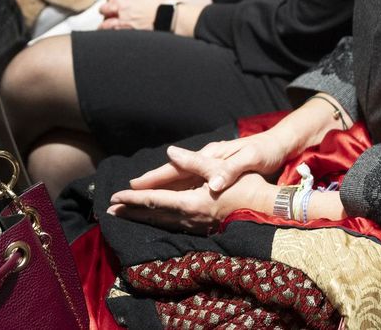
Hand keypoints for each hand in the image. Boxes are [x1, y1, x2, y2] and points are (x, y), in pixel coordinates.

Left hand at [93, 0, 165, 29]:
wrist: (167, 17)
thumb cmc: (157, 2)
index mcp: (122, 0)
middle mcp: (120, 13)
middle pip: (103, 10)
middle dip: (104, 9)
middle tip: (107, 9)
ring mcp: (123, 24)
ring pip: (106, 24)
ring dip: (104, 23)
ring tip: (105, 24)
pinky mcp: (128, 33)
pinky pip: (114, 33)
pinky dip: (111, 32)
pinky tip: (112, 31)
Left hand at [108, 171, 272, 233]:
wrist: (270, 209)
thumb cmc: (249, 185)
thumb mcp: (222, 168)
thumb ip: (195, 162)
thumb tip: (171, 153)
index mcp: (191, 203)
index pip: (155, 200)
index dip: (134, 198)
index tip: (115, 197)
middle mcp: (190, 218)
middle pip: (155, 214)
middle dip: (132, 210)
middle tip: (110, 210)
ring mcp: (197, 225)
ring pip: (163, 221)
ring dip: (143, 216)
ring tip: (127, 214)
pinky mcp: (204, 227)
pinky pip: (173, 224)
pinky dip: (159, 220)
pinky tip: (156, 219)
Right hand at [127, 133, 291, 195]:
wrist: (280, 144)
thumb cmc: (265, 151)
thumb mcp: (249, 159)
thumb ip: (228, 169)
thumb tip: (212, 183)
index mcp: (210, 156)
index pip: (176, 168)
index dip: (154, 178)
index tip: (133, 185)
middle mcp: (206, 159)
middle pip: (172, 174)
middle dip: (148, 185)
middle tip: (123, 196)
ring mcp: (210, 166)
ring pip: (178, 180)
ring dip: (159, 190)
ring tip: (138, 199)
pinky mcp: (217, 173)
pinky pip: (190, 184)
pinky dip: (175, 192)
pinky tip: (169, 200)